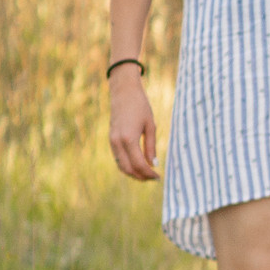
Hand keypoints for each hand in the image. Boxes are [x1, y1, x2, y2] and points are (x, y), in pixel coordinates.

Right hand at [108, 68, 159, 182]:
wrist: (124, 92)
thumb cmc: (140, 106)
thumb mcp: (150, 126)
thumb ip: (151, 147)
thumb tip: (154, 164)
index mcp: (129, 139)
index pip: (139, 165)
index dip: (149, 174)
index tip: (159, 176)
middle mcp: (117, 142)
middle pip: (128, 169)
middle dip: (141, 177)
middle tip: (154, 178)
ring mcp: (112, 141)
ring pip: (121, 166)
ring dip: (134, 173)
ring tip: (147, 173)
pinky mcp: (111, 139)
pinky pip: (118, 159)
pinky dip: (128, 165)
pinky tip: (138, 165)